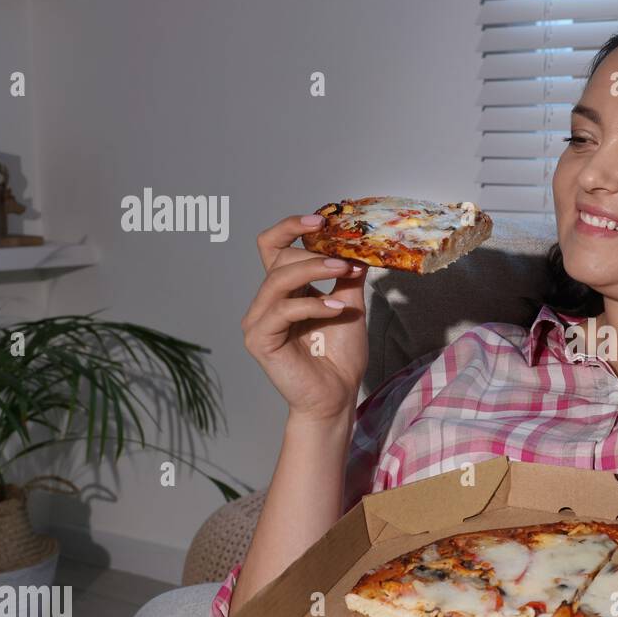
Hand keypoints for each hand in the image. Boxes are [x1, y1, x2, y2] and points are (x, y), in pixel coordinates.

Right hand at [241, 214, 368, 422]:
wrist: (336, 396)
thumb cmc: (340, 356)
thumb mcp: (350, 305)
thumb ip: (347, 277)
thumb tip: (359, 245)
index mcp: (285, 290)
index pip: (274, 247)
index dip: (291, 228)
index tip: (321, 220)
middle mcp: (267, 301)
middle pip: (279, 258)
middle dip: (314, 253)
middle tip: (347, 258)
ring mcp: (259, 319)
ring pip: (280, 279)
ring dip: (315, 270)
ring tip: (345, 272)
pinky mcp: (259, 339)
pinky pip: (283, 310)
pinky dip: (313, 305)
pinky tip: (338, 309)